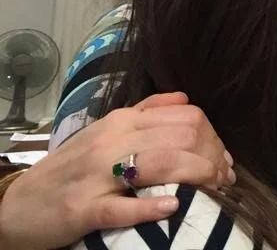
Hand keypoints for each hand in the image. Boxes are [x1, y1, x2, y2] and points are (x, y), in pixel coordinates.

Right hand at [0, 93, 233, 249]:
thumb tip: (185, 99)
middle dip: (213, 157)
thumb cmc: (71, 169)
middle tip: (224, 178)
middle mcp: (111, 141)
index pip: (186, 117)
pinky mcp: (81, 209)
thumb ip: (146, 112)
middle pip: (181, 137)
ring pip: (159, 163)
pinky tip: (172, 205)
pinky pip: (120, 206)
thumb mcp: (106, 131)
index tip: (223, 160)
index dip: (214, 138)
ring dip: (196, 176)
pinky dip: (149, 206)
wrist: (18, 205)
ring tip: (213, 190)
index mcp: (122, 121)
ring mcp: (95, 175)